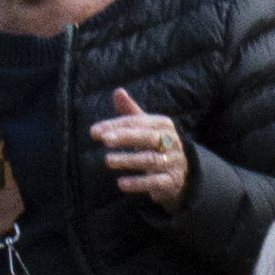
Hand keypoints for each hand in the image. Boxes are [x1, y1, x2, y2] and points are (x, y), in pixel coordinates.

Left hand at [93, 91, 193, 211]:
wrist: (180, 174)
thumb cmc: (156, 146)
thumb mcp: (145, 128)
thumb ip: (130, 112)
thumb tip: (118, 91)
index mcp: (164, 125)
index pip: (138, 122)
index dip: (116, 125)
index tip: (94, 131)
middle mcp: (172, 142)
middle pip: (148, 137)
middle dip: (126, 137)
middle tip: (104, 140)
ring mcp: (173, 162)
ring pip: (151, 160)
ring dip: (128, 160)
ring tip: (108, 160)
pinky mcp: (171, 182)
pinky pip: (155, 182)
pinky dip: (137, 183)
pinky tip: (120, 184)